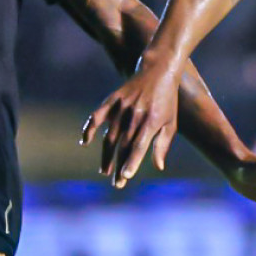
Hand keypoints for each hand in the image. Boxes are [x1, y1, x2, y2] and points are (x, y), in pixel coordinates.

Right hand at [81, 62, 179, 187]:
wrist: (158, 71)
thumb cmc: (167, 101)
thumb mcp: (170, 123)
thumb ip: (162, 145)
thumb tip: (158, 167)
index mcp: (151, 121)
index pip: (139, 145)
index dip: (132, 161)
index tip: (126, 177)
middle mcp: (135, 114)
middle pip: (123, 145)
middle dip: (119, 166)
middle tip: (117, 184)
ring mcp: (122, 107)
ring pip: (109, 136)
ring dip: (106, 155)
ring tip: (105, 171)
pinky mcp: (112, 100)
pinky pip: (97, 116)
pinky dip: (89, 128)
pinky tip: (85, 142)